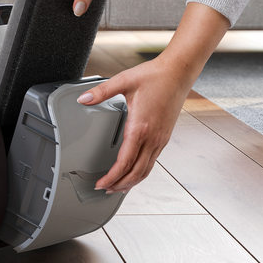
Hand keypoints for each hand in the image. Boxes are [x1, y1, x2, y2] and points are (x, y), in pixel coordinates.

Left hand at [78, 2, 231, 192]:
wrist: (179, 72)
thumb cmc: (155, 76)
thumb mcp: (123, 81)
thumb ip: (101, 91)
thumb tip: (83, 99)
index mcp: (140, 127)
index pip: (125, 162)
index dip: (112, 177)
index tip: (100, 184)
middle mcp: (153, 137)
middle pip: (136, 172)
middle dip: (120, 184)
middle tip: (105, 190)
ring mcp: (161, 139)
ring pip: (146, 170)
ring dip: (131, 182)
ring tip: (118, 187)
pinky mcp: (165, 136)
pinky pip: (152, 161)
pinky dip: (141, 172)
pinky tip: (134, 172)